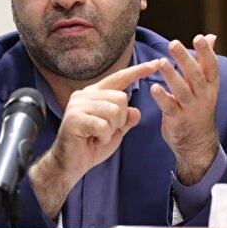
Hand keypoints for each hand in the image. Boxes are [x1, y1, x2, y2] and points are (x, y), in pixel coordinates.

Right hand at [29, 59, 159, 218]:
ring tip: (98, 136)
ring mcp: (78, 105)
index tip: (156, 62)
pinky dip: (103, 137)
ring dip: (111, 130)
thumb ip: (126, 119)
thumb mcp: (116, 130)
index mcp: (95, 93)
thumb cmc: (92, 145)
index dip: (138, 70)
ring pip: (114, 111)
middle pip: (121, 98)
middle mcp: (85, 94)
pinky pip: (103, 125)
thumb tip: (136, 111)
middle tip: (105, 131)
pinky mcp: (74, 118)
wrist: (70, 165)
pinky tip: (93, 141)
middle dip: (120, 120)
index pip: (119, 77)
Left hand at [150, 34, 219, 184]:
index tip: (198, 38)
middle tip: (173, 43)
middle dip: (185, 59)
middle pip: (195, 75)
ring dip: (171, 76)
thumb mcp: (206, 84)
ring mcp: (190, 109)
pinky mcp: (177, 120)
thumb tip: (210, 37)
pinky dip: (162, 98)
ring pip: (182, 91)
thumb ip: (205, 60)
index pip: (211, 66)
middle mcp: (203, 96)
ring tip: (161, 62)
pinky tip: (154, 88)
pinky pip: (169, 107)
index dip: (206, 52)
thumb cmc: (199, 106)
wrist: (198, 142)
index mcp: (210, 85)